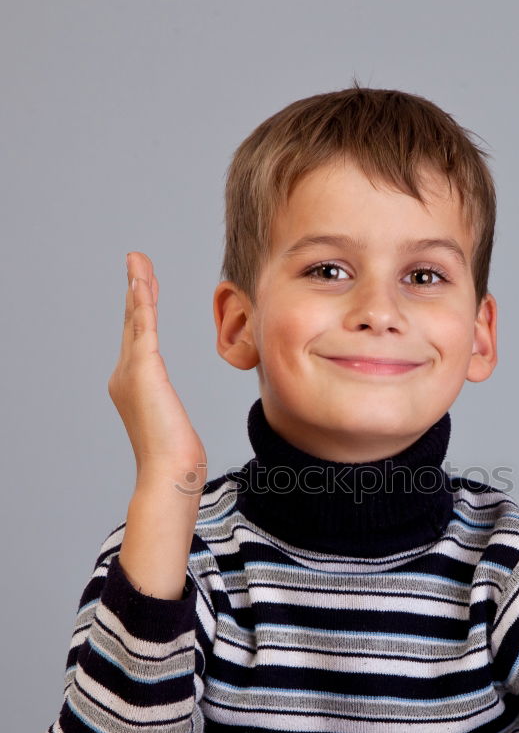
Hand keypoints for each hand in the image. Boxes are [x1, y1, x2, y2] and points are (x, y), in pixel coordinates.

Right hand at [108, 252, 206, 491]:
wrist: (168, 472)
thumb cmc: (176, 459)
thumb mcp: (176, 428)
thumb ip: (173, 415)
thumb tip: (180, 427)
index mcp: (134, 387)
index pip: (139, 339)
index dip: (142, 311)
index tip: (147, 287)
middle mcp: (125, 376)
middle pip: (133, 323)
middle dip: (136, 290)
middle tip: (138, 262)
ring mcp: (130, 371)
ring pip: (135, 319)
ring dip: (137, 286)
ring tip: (137, 260)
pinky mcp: (143, 369)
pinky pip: (143, 326)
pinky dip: (143, 301)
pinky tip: (142, 280)